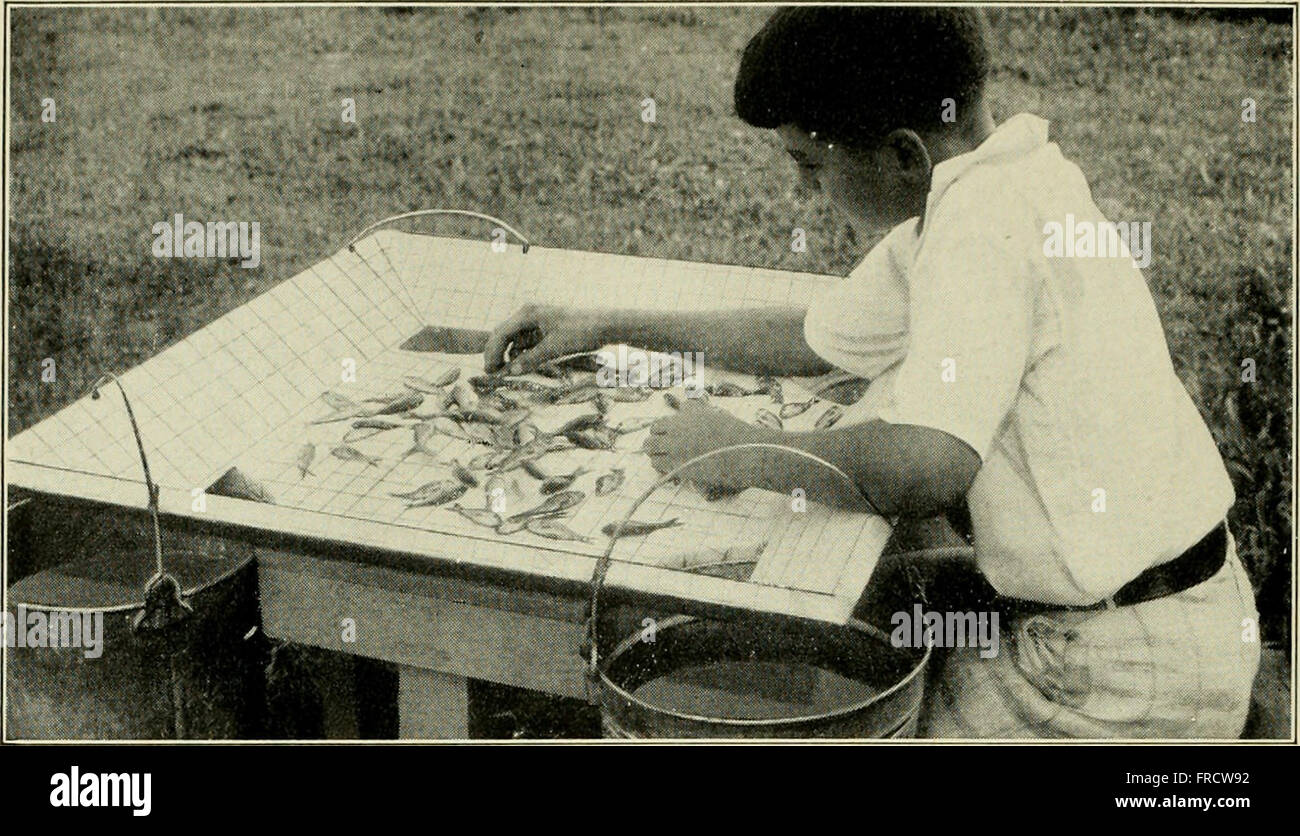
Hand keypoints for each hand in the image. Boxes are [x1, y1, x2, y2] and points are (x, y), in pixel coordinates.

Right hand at [483, 303, 603, 373]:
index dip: (492, 352)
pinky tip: (522, 366)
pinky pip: (526, 343)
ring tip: (506, 373)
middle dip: (497, 354)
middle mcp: (528, 314)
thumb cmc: (580, 332)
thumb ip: (531, 359)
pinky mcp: (544, 330)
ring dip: (509, 355)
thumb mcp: (554, 347)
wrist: (604, 325)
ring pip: (514, 340)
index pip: (500, 333)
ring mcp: (536, 322)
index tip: (490, 371)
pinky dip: (522, 354)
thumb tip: (510, 372)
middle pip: (503, 334)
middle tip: (492, 374)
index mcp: (528, 313)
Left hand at [641, 399, 773, 489]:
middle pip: (653, 432)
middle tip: (665, 447)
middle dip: (657, 439)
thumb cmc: (734, 434)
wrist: (742, 453)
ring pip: (650, 448)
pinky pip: (657, 464)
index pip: (661, 421)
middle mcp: (676, 429)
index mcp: (686, 415)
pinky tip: (670, 467)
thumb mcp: (714, 415)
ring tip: (665, 457)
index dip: (665, 429)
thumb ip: (696, 412)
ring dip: (655, 452)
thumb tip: (684, 408)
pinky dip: (661, 465)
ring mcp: (675, 447)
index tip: (670, 436)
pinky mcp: (677, 465)